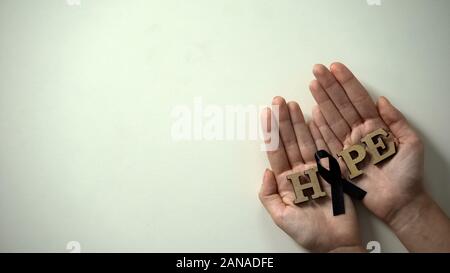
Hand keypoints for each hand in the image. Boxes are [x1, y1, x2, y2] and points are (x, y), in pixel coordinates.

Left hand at [259, 97, 363, 251]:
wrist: (337, 243)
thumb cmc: (309, 234)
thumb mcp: (281, 217)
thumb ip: (268, 196)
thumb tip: (266, 172)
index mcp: (285, 182)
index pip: (276, 152)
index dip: (271, 133)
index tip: (266, 113)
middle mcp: (299, 173)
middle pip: (290, 142)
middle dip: (283, 121)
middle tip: (279, 101)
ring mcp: (316, 170)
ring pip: (305, 141)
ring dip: (299, 123)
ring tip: (293, 104)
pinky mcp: (332, 171)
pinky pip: (325, 148)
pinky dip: (320, 134)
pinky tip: (313, 119)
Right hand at [308, 62, 423, 225]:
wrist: (400, 201)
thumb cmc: (408, 174)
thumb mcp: (411, 143)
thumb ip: (396, 121)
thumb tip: (381, 101)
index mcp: (376, 126)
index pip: (359, 99)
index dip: (347, 83)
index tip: (335, 68)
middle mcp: (359, 133)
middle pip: (342, 105)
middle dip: (329, 86)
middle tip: (317, 69)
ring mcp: (347, 145)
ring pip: (332, 119)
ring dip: (322, 101)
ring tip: (312, 84)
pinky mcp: (339, 160)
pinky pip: (326, 140)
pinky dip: (319, 127)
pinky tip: (313, 113)